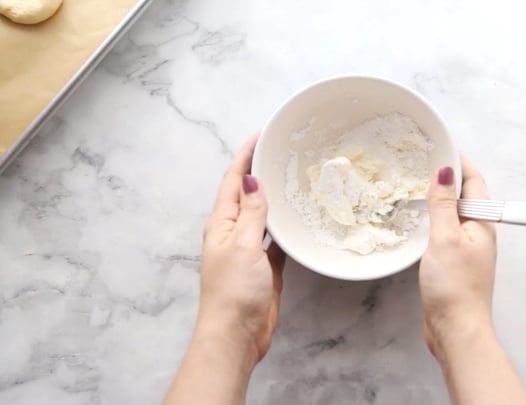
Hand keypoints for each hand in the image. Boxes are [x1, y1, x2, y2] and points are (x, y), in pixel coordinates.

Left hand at [198, 133, 284, 359]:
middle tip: (283, 150)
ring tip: (294, 177)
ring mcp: (249, 249)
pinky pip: (276, 238)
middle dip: (261, 171)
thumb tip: (252, 180)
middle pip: (248, 194)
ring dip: (274, 196)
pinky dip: (286, 226)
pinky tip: (299, 217)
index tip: (262, 134)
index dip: (245, 156)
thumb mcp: (241, 245)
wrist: (237, 334)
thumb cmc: (233, 290)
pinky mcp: (265, 266)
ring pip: (263, 215)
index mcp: (221, 223)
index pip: (233, 181)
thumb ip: (251, 213)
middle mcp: (233, 232)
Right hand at [419, 156, 496, 356]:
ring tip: (416, 187)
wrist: (455, 329)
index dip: (459, 163)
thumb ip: (443, 205)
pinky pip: (444, 233)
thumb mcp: (445, 239)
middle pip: (465, 197)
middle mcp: (477, 234)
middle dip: (447, 178)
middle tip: (423, 163)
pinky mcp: (453, 263)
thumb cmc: (454, 286)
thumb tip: (444, 172)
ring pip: (453, 215)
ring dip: (438, 200)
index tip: (441, 147)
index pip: (474, 182)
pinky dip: (433, 221)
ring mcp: (466, 249)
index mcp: (482, 224)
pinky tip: (418, 223)